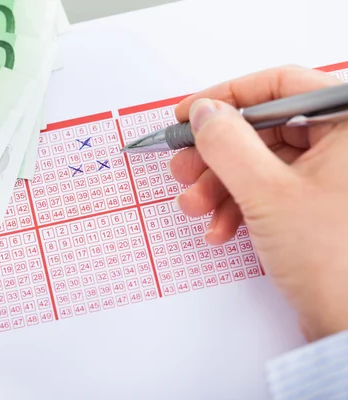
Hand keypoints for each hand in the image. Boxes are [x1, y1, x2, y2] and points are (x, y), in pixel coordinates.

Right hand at [170, 66, 347, 341]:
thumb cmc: (333, 260)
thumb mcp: (266, 193)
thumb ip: (228, 144)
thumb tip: (205, 113)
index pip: (280, 85)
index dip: (228, 96)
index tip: (191, 114)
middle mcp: (343, 146)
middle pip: (264, 129)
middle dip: (216, 154)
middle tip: (183, 167)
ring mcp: (330, 178)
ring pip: (260, 163)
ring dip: (219, 185)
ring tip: (195, 208)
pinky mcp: (315, 206)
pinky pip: (267, 191)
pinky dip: (237, 207)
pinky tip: (221, 230)